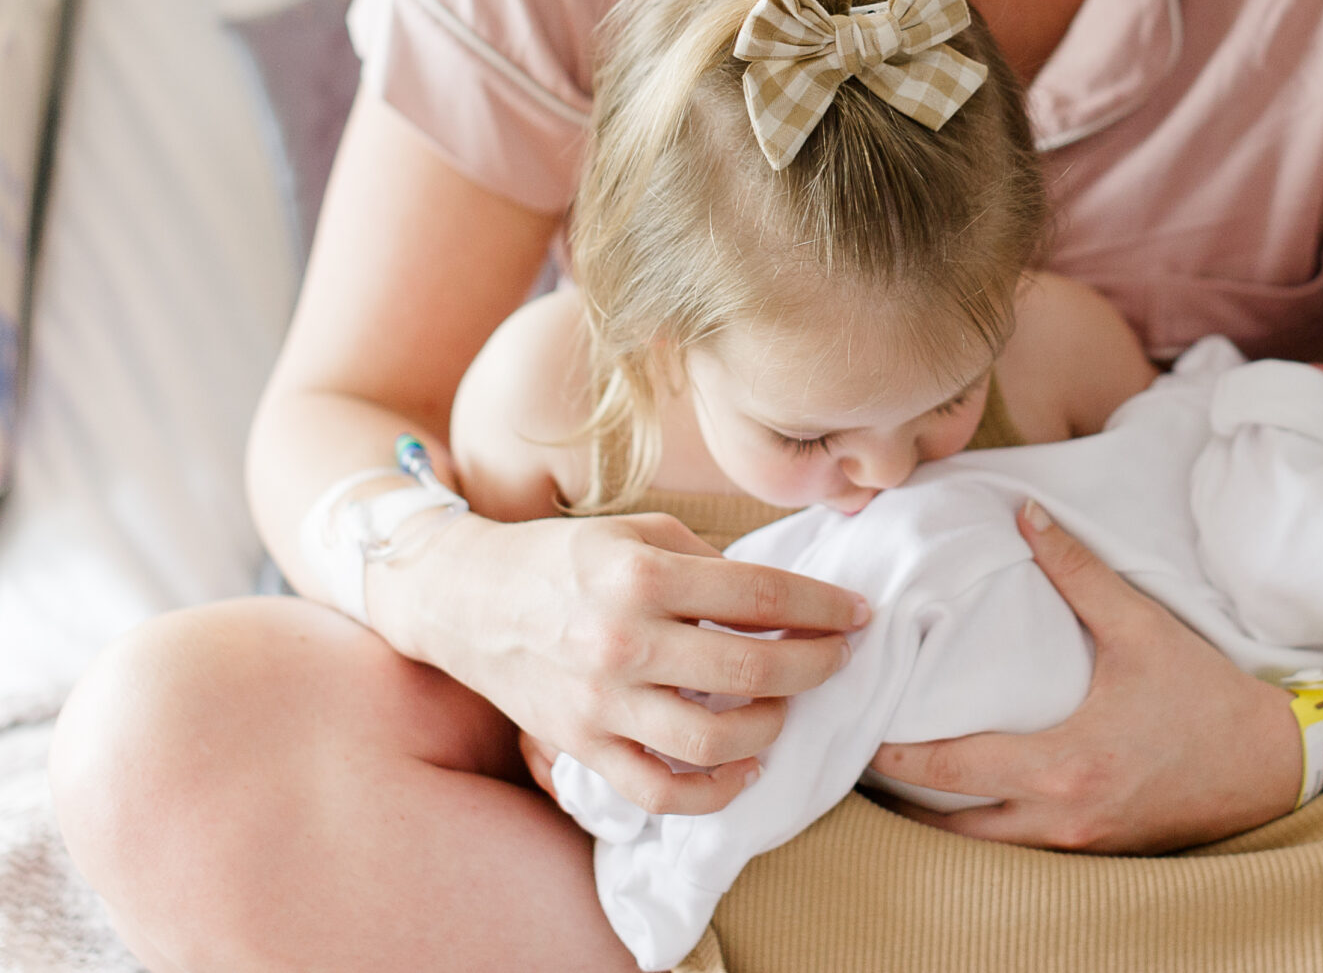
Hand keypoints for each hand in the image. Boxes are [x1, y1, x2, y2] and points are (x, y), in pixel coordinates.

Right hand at [369, 508, 867, 815]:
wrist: (464, 598)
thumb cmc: (560, 558)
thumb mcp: (634, 533)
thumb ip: (704, 562)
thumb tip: (775, 599)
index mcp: (641, 575)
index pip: (759, 596)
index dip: (822, 607)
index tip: (858, 613)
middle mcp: (622, 641)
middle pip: (750, 671)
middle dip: (815, 666)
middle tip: (838, 657)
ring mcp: (600, 702)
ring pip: (714, 738)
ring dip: (772, 725)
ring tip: (787, 705)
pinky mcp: (581, 746)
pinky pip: (661, 790)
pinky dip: (716, 790)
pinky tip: (748, 766)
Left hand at [868, 501, 1297, 852]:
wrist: (1274, 765)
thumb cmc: (1206, 698)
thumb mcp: (1141, 628)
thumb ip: (1078, 572)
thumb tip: (1027, 516)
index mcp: (1065, 764)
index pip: (955, 768)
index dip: (898, 753)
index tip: (860, 729)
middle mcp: (1063, 818)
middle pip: (953, 826)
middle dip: (903, 800)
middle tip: (859, 761)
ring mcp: (1079, 845)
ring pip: (983, 851)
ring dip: (940, 822)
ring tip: (896, 786)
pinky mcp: (1096, 853)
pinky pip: (1021, 852)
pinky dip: (984, 832)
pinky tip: (966, 803)